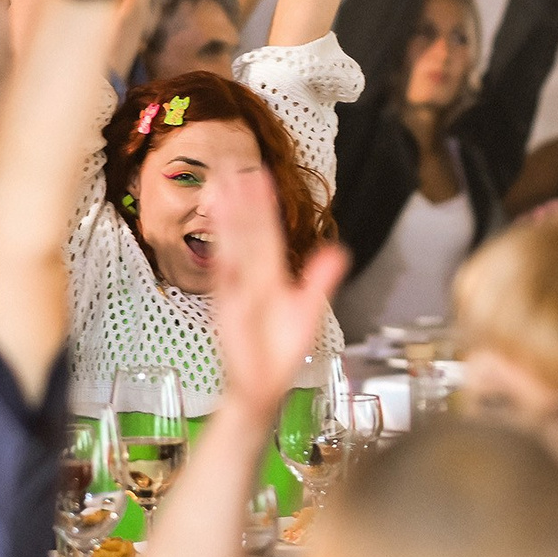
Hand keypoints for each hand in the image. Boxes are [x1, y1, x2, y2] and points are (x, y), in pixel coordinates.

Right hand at [207, 165, 349, 424]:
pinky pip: (228, 290)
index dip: (264, 205)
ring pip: (232, 252)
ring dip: (225, 225)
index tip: (260, 175)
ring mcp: (238, 294)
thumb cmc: (280, 351)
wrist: (262, 388)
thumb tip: (338, 250)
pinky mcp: (230, 316)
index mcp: (272, 275)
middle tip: (229, 168)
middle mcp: (252, 279)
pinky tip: (225, 252)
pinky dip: (226, 271)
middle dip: (238, 202)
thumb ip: (320, 279)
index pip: (267, 233)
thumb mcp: (307, 311)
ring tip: (219, 193)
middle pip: (245, 233)